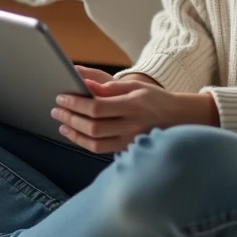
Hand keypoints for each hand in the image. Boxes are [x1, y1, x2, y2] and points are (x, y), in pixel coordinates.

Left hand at [53, 68, 210, 153]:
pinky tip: (76, 134)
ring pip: (94, 142)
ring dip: (74, 133)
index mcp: (132, 106)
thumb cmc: (155, 99)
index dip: (75, 103)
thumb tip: (86, 86)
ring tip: (62, 124)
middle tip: (56, 109)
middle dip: (70, 118)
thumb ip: (110, 87)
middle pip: (92, 126)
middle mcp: (131, 126)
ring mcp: (130, 140)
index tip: (61, 97)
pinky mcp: (128, 150)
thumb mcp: (136, 86)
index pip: (96, 107)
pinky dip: (85, 142)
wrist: (179, 118)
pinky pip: (101, 149)